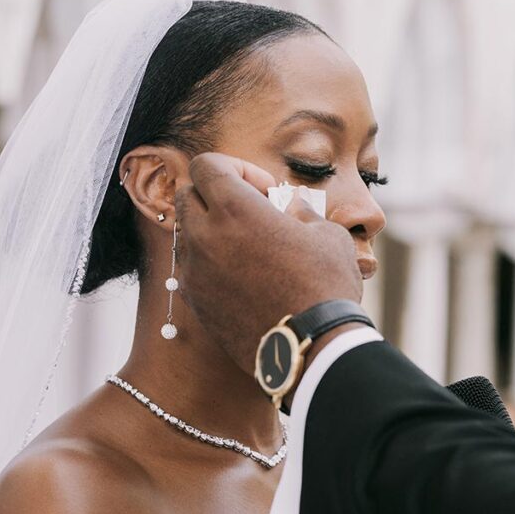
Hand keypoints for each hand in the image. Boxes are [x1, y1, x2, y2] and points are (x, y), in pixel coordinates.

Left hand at [174, 152, 362, 372]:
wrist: (311, 347)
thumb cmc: (325, 286)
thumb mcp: (327, 235)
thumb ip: (302, 213)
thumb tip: (291, 210)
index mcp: (234, 208)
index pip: (206, 165)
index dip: (236, 168)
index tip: (265, 191)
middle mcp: (204, 235)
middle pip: (188, 195)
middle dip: (215, 196)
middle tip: (252, 214)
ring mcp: (195, 272)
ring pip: (188, 234)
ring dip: (212, 230)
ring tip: (249, 248)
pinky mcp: (196, 303)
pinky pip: (193, 270)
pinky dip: (211, 264)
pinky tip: (245, 278)